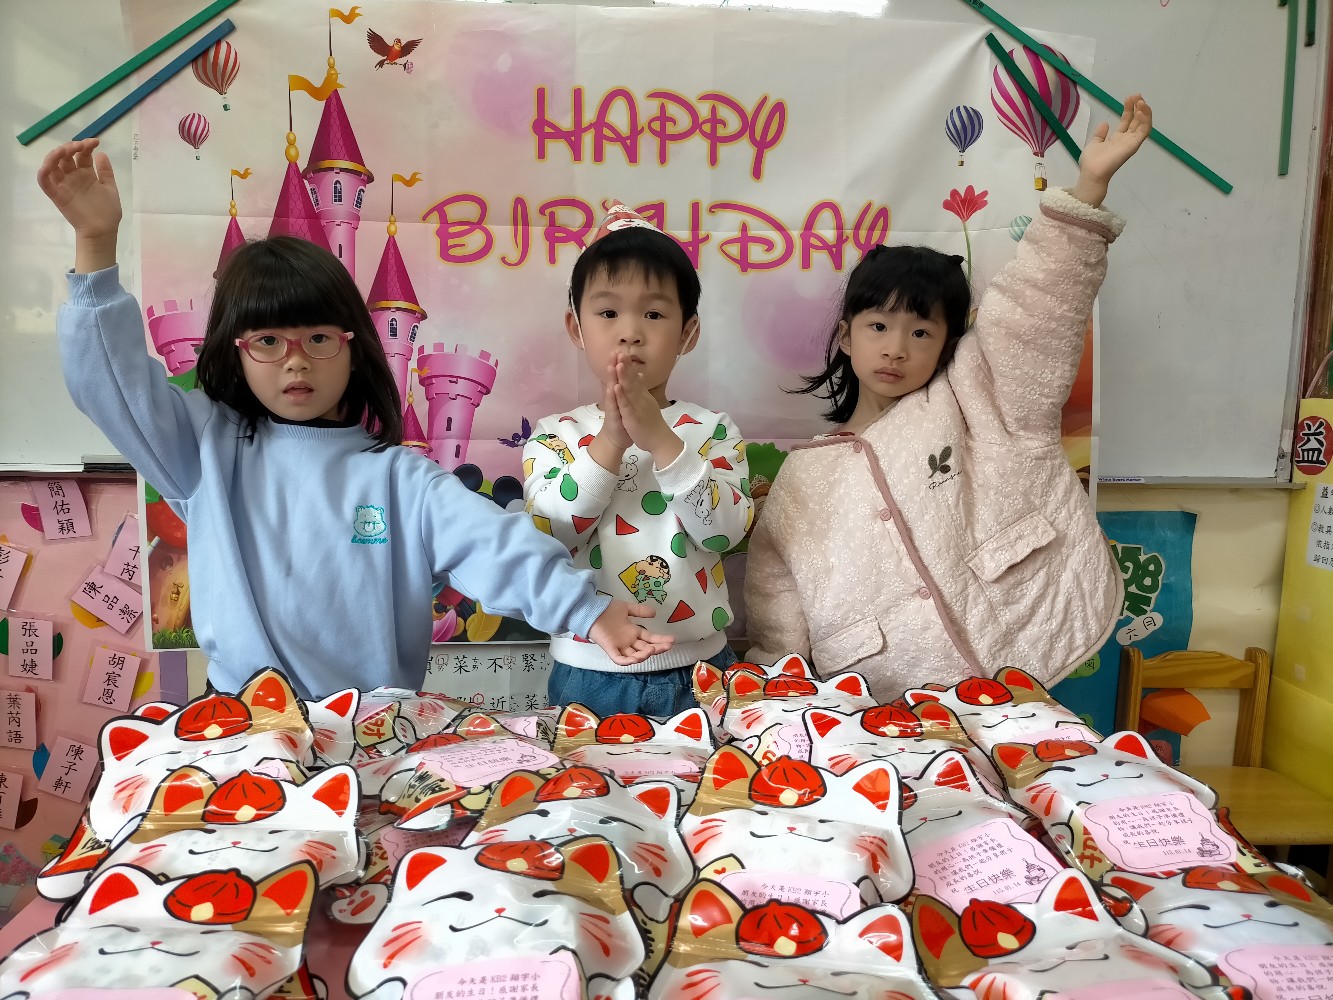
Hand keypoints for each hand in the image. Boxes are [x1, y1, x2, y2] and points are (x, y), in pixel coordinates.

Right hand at [37, 139, 122, 272]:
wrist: (103, 231)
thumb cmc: (108, 211)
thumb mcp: (110, 188)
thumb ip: (105, 172)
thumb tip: (102, 153)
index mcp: (86, 174)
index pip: (81, 154)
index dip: (86, 146)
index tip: (95, 141)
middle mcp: (73, 177)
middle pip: (65, 157)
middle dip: (71, 147)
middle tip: (80, 146)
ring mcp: (64, 185)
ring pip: (52, 165)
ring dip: (55, 155)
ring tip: (65, 150)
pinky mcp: (57, 195)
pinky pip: (45, 182)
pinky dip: (43, 173)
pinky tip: (48, 165)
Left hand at [587, 600, 674, 665]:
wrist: (591, 609)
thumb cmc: (607, 609)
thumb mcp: (626, 608)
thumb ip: (640, 611)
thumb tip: (655, 613)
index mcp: (633, 632)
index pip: (649, 638)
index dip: (660, 640)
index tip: (672, 640)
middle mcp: (628, 641)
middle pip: (645, 648)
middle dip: (657, 648)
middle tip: (668, 646)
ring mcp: (619, 646)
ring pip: (634, 656)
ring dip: (644, 655)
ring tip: (652, 650)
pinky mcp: (610, 649)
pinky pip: (619, 659)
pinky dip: (627, 661)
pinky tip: (637, 658)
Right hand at [588, 356, 631, 472]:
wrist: (617, 438)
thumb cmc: (623, 419)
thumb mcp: (628, 402)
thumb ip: (630, 389)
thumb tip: (636, 376)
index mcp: (620, 393)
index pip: (620, 376)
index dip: (621, 363)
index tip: (621, 350)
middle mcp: (614, 397)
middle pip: (614, 378)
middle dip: (614, 365)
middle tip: (613, 351)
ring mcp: (612, 406)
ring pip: (611, 389)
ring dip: (611, 377)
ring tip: (611, 365)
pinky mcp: (613, 415)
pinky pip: (613, 405)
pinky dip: (613, 396)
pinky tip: (612, 387)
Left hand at [612, 353, 682, 466]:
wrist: (659, 440)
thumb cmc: (652, 423)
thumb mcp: (648, 403)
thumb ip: (643, 389)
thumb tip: (640, 375)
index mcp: (643, 395)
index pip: (635, 377)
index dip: (629, 365)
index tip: (623, 352)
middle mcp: (641, 398)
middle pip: (632, 379)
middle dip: (625, 365)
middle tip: (620, 351)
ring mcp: (637, 407)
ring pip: (629, 389)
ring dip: (623, 376)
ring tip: (618, 363)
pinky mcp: (633, 417)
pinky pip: (626, 405)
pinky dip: (622, 396)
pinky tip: (616, 387)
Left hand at [1071, 94, 1151, 207]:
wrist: (1092, 172)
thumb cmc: (1092, 161)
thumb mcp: (1094, 143)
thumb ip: (1100, 134)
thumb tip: (1105, 123)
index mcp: (1117, 139)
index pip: (1127, 121)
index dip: (1128, 109)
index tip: (1128, 98)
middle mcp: (1126, 139)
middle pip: (1136, 120)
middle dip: (1137, 107)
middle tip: (1136, 95)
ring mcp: (1131, 142)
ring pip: (1143, 124)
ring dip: (1144, 111)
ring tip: (1140, 100)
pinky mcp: (1134, 145)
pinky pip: (1143, 131)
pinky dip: (1145, 120)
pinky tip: (1141, 110)